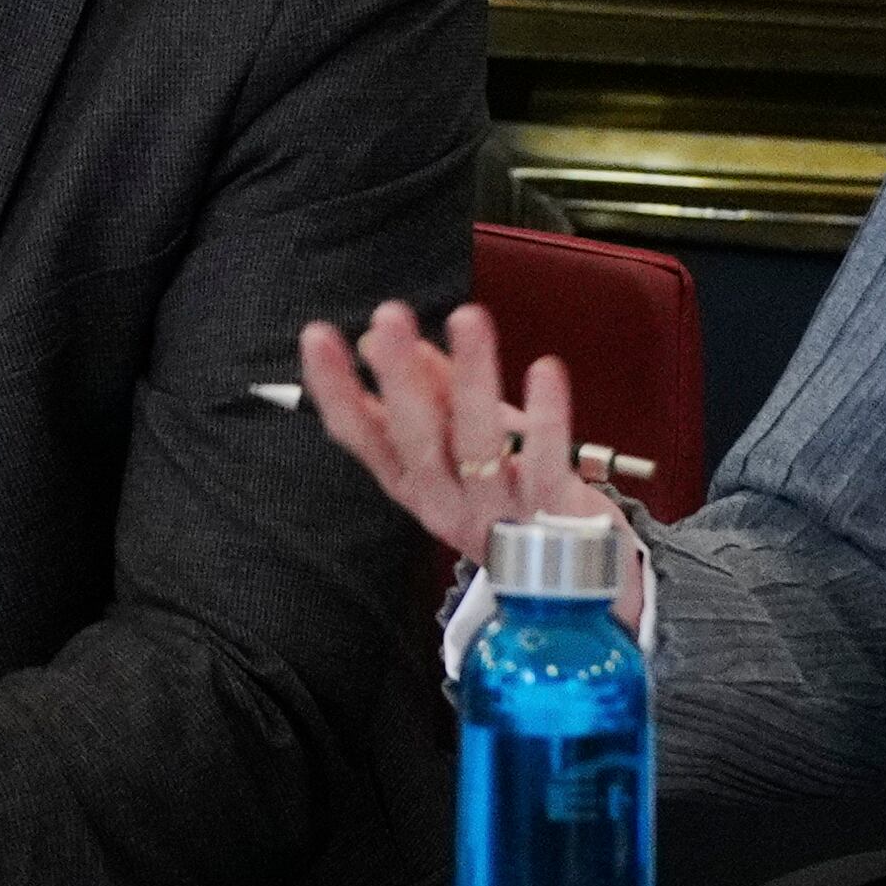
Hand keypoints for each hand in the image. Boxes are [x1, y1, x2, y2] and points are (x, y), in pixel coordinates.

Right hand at [294, 298, 610, 567]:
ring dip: (472, 377)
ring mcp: (494, 513)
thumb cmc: (506, 486)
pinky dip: (546, 416)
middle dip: (400, 375)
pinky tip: (545, 369)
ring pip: (478, 443)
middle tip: (389, 316)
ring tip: (467, 317)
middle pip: (415, 438)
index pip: (360, 435)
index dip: (335, 388)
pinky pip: (544, 462)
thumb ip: (426, 388)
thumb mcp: (458, 438)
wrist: (568, 568)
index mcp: (410, 483)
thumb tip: (373, 341)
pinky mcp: (548, 514)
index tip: (317, 335)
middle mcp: (443, 503)